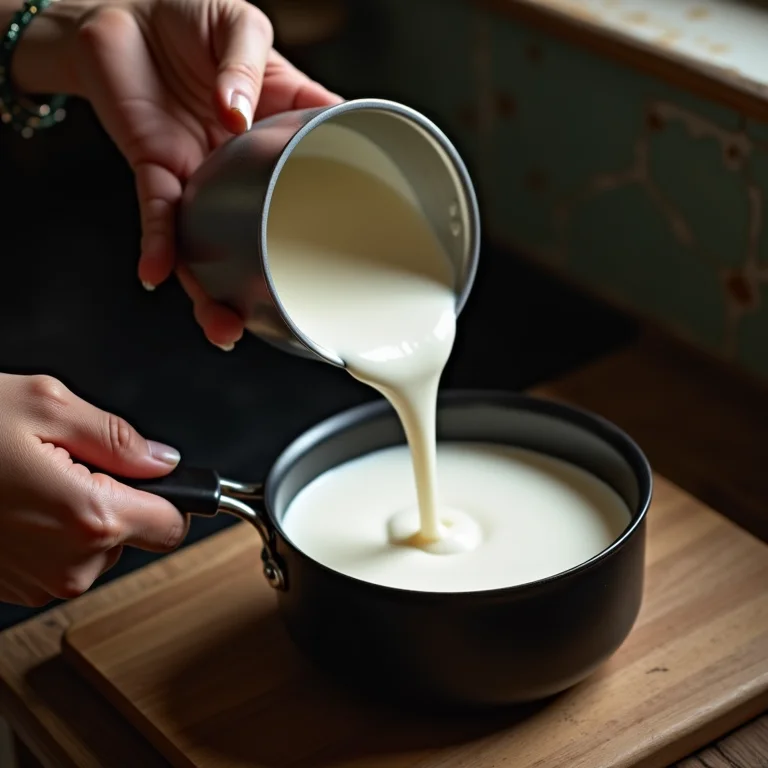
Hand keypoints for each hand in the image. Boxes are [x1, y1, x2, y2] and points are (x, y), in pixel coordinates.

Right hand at [0, 373, 186, 606]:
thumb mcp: (47, 407)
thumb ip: (119, 437)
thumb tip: (164, 460)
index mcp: (89, 518)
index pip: (173, 525)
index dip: (172, 497)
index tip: (157, 479)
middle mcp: (69, 564)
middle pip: (135, 534)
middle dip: (117, 497)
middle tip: (67, 463)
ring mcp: (38, 582)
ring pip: (97, 546)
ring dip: (80, 512)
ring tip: (33, 478)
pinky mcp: (14, 586)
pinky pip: (60, 557)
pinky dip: (50, 529)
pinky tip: (15, 501)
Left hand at [13, 0, 340, 350]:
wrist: (123, 12)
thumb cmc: (190, 17)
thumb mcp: (240, 24)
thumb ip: (247, 65)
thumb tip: (238, 114)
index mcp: (281, 134)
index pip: (316, 178)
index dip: (337, 216)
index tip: (355, 258)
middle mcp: (243, 168)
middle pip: (261, 234)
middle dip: (266, 281)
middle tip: (280, 318)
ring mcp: (201, 176)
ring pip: (209, 245)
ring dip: (212, 290)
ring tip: (226, 328)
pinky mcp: (155, 169)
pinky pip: (157, 214)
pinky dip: (158, 244)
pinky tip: (158, 273)